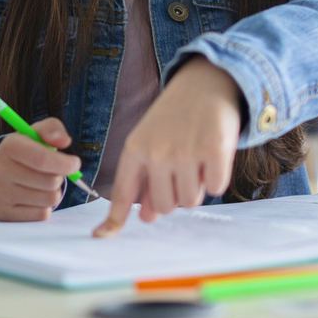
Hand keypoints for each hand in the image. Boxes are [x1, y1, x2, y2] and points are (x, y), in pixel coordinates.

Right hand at [0, 117, 80, 220]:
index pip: (42, 159)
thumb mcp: (36, 133)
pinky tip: (34, 196)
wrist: (0, 172)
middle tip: (53, 172)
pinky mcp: (4, 213)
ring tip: (42, 184)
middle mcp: (0, 170)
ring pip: (49, 200)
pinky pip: (42, 214)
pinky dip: (45, 206)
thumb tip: (65, 141)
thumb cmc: (26, 150)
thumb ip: (53, 129)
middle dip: (60, 177)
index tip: (75, 164)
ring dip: (54, 192)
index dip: (64, 163)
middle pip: (50, 182)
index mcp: (9, 147)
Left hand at [94, 57, 241, 236]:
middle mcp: (157, 151)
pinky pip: (216, 188)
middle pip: (165, 206)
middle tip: (182, 168)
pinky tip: (213, 153)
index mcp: (135, 148)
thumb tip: (148, 217)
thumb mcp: (153, 141)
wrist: (206, 81)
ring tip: (196, 157)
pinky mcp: (215, 150)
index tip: (100, 236)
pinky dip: (217, 176)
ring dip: (197, 186)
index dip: (114, 218)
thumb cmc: (176, 117)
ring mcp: (186, 151)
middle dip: (176, 195)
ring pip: (191, 200)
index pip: (122, 192)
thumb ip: (147, 178)